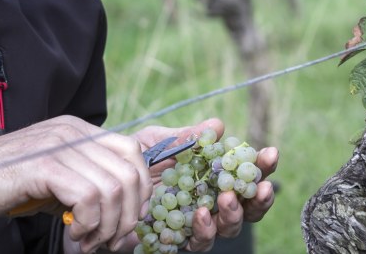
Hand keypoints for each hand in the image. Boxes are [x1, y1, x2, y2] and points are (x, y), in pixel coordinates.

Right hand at [0, 115, 150, 252]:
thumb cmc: (6, 185)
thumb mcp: (56, 180)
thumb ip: (88, 187)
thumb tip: (127, 215)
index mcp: (78, 130)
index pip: (132, 151)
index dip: (140, 189)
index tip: (127, 218)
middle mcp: (72, 131)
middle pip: (129, 172)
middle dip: (127, 214)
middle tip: (107, 238)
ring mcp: (58, 145)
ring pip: (112, 188)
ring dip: (106, 225)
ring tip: (87, 239)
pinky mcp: (43, 165)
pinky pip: (88, 197)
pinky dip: (87, 223)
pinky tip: (72, 231)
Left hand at [103, 118, 279, 252]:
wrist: (96, 186)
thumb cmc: (130, 163)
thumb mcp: (154, 142)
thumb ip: (184, 137)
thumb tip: (218, 124)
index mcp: (209, 178)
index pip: (244, 175)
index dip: (261, 167)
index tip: (270, 153)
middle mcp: (207, 205)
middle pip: (245, 209)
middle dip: (255, 199)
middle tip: (255, 186)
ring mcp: (192, 227)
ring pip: (226, 230)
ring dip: (231, 215)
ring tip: (224, 198)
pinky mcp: (173, 243)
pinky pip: (194, 243)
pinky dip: (201, 230)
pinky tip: (198, 215)